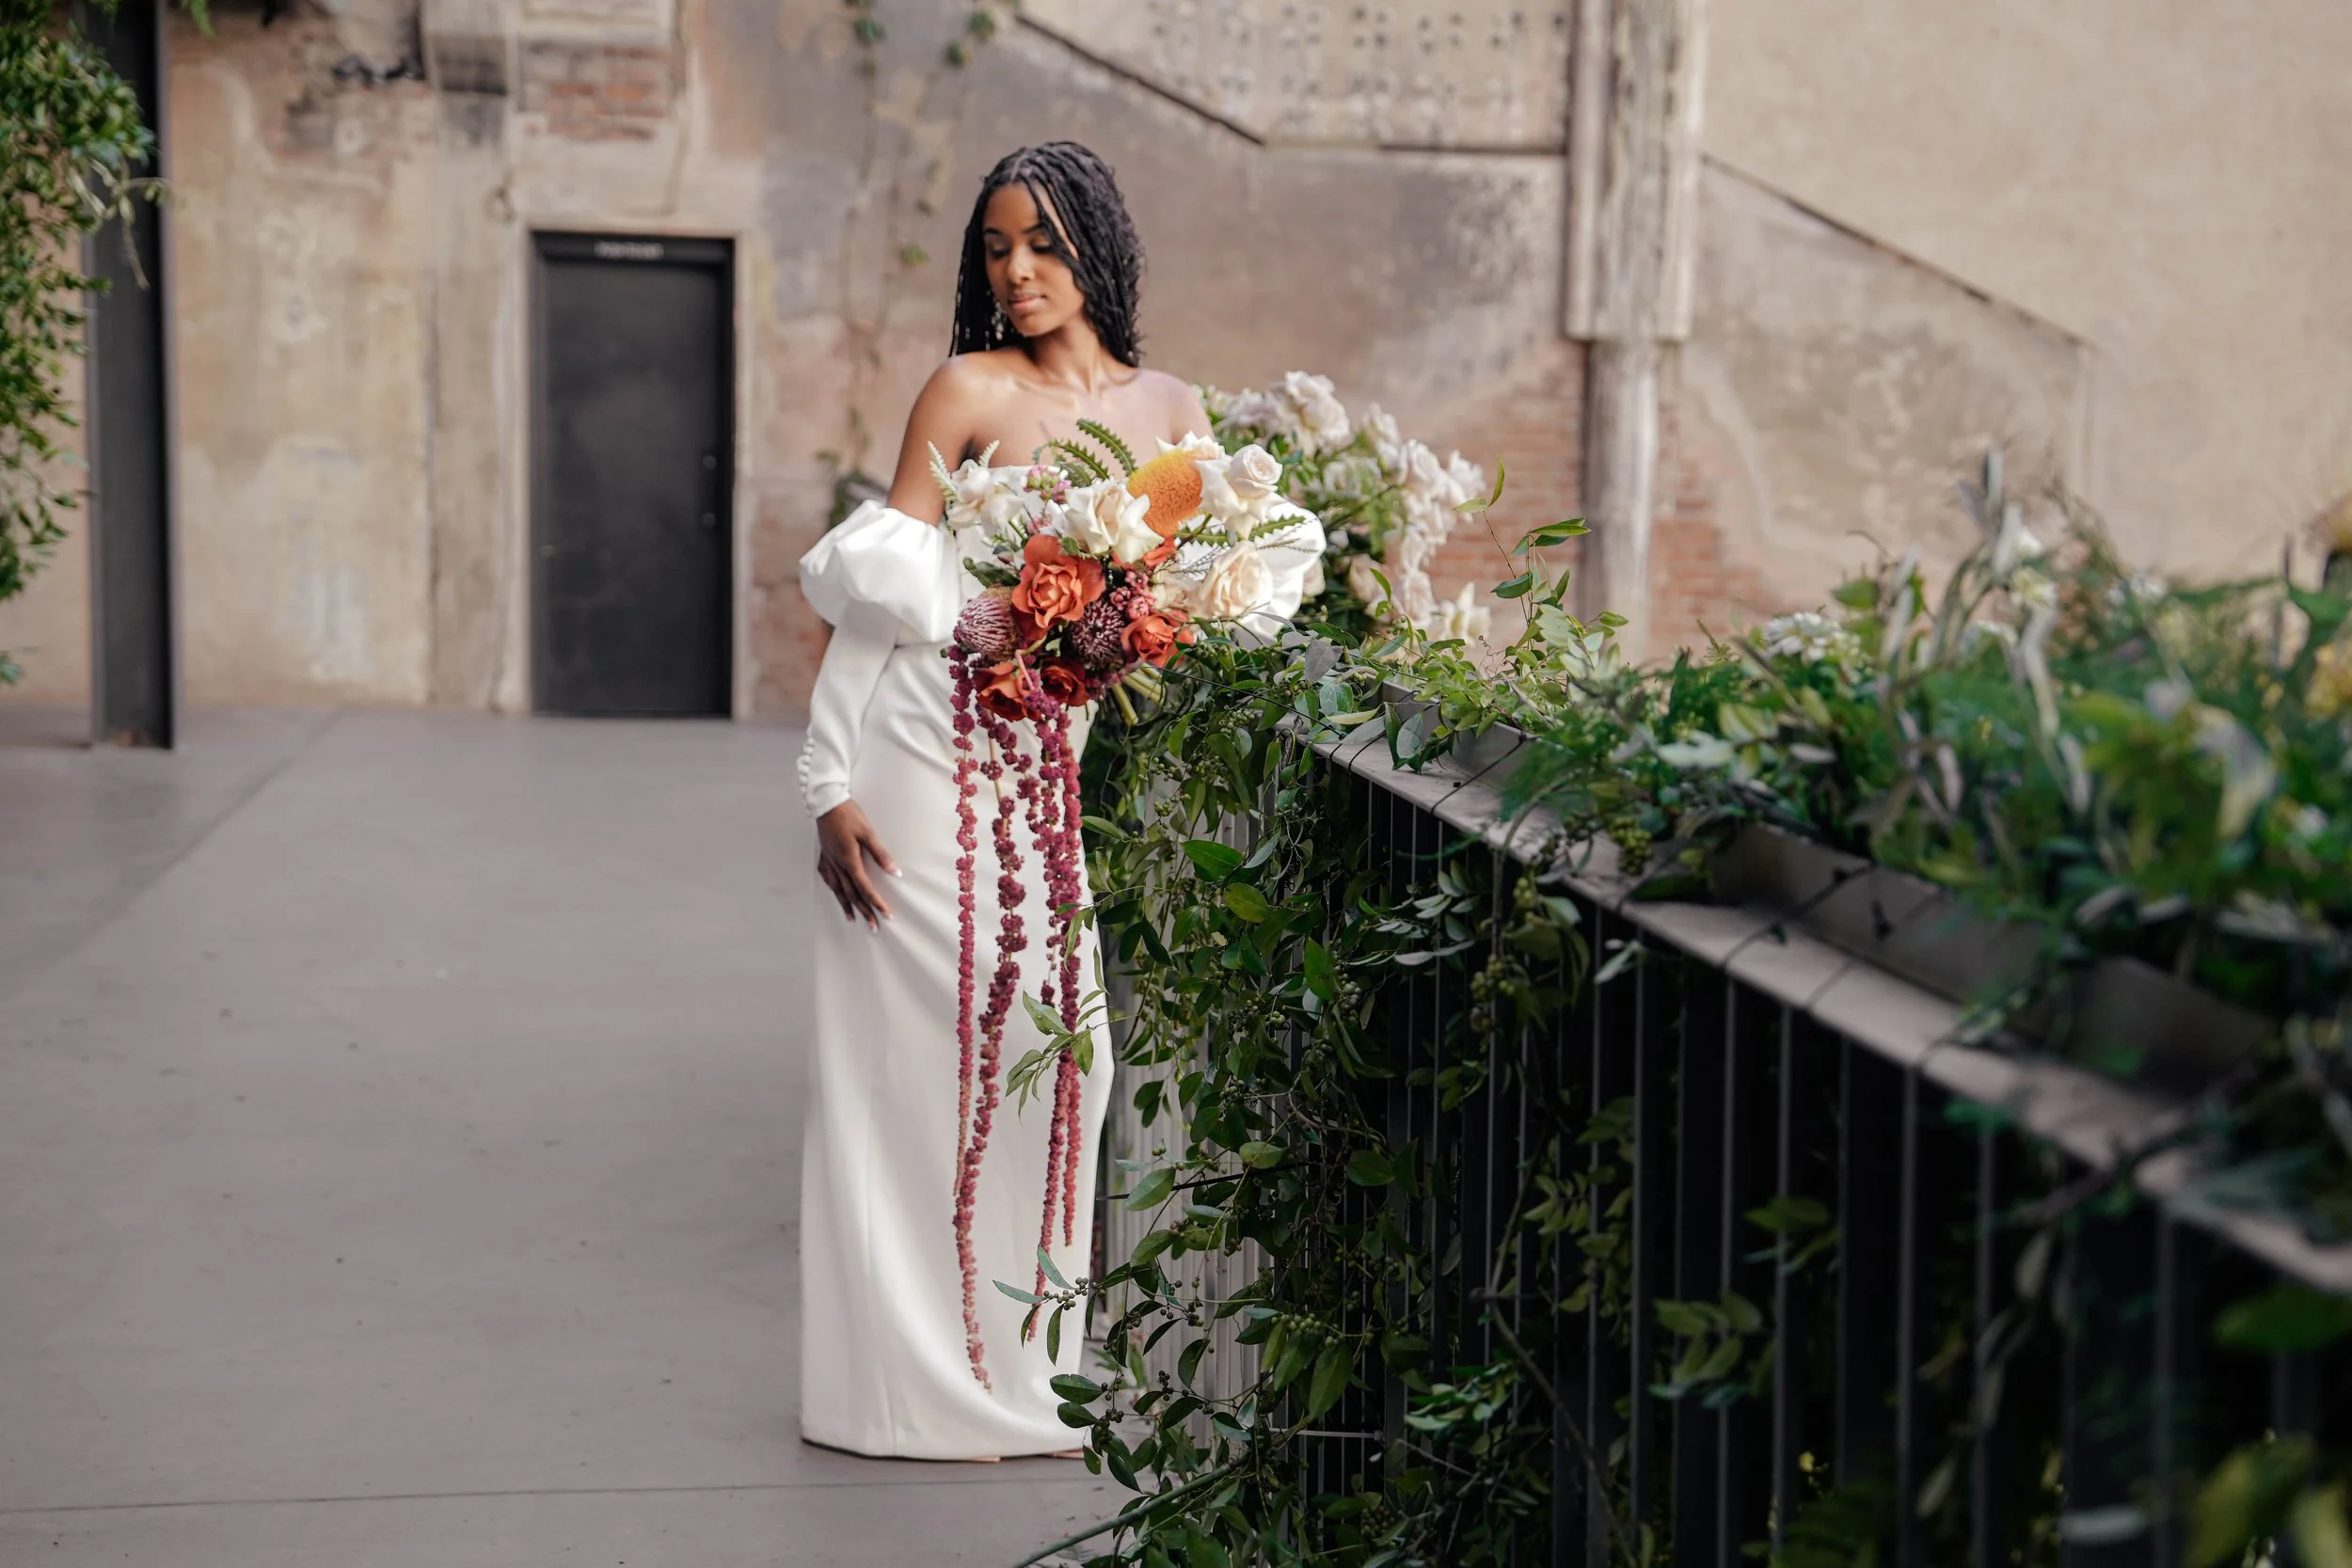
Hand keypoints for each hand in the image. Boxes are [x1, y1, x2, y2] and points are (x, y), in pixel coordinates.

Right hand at [816, 800, 899, 928]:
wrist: (827, 802)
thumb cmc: (849, 815)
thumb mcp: (868, 832)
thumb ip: (881, 854)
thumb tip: (895, 872)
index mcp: (849, 859)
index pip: (865, 887)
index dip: (876, 902)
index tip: (886, 914)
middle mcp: (837, 864)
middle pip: (852, 893)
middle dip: (864, 911)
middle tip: (873, 926)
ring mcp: (828, 860)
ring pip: (838, 889)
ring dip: (847, 905)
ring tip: (853, 919)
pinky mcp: (824, 855)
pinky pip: (828, 878)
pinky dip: (833, 890)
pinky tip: (836, 894)